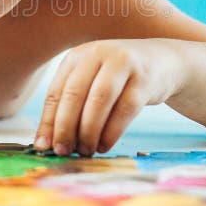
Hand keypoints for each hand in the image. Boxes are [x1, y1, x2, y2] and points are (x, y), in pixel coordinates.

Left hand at [34, 39, 184, 156]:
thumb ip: (71, 105)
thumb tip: (46, 142)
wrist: (162, 61)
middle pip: (75, 94)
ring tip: (84, 151)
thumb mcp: (91, 80)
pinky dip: (111, 132)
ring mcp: (122, 63)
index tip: (43, 147)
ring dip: (89, 131)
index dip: (48, 122)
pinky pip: (125, 109)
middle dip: (65, 127)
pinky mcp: (144, 78)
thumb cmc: (117, 77)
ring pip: (99, 100)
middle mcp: (97, 54)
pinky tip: (104, 145)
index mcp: (77, 56)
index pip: (56, 91)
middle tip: (63, 151)